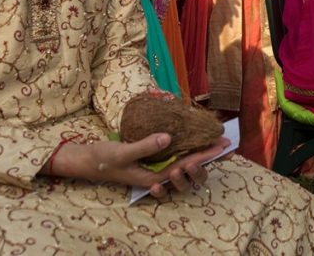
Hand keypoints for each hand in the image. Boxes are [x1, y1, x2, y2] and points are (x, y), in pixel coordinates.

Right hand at [49, 133, 227, 198]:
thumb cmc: (103, 159)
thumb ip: (145, 146)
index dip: (206, 156)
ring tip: (214, 144)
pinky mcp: (150, 159)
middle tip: (227, 144)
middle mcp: (157, 174)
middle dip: (209, 156)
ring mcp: (154, 167)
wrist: (86, 161)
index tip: (222, 147)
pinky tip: (193, 141)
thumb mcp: (123, 152)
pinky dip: (185, 149)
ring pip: (183, 162)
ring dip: (199, 155)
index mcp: (154, 177)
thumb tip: (168, 138)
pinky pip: (172, 155)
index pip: (185, 166)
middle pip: (189, 167)